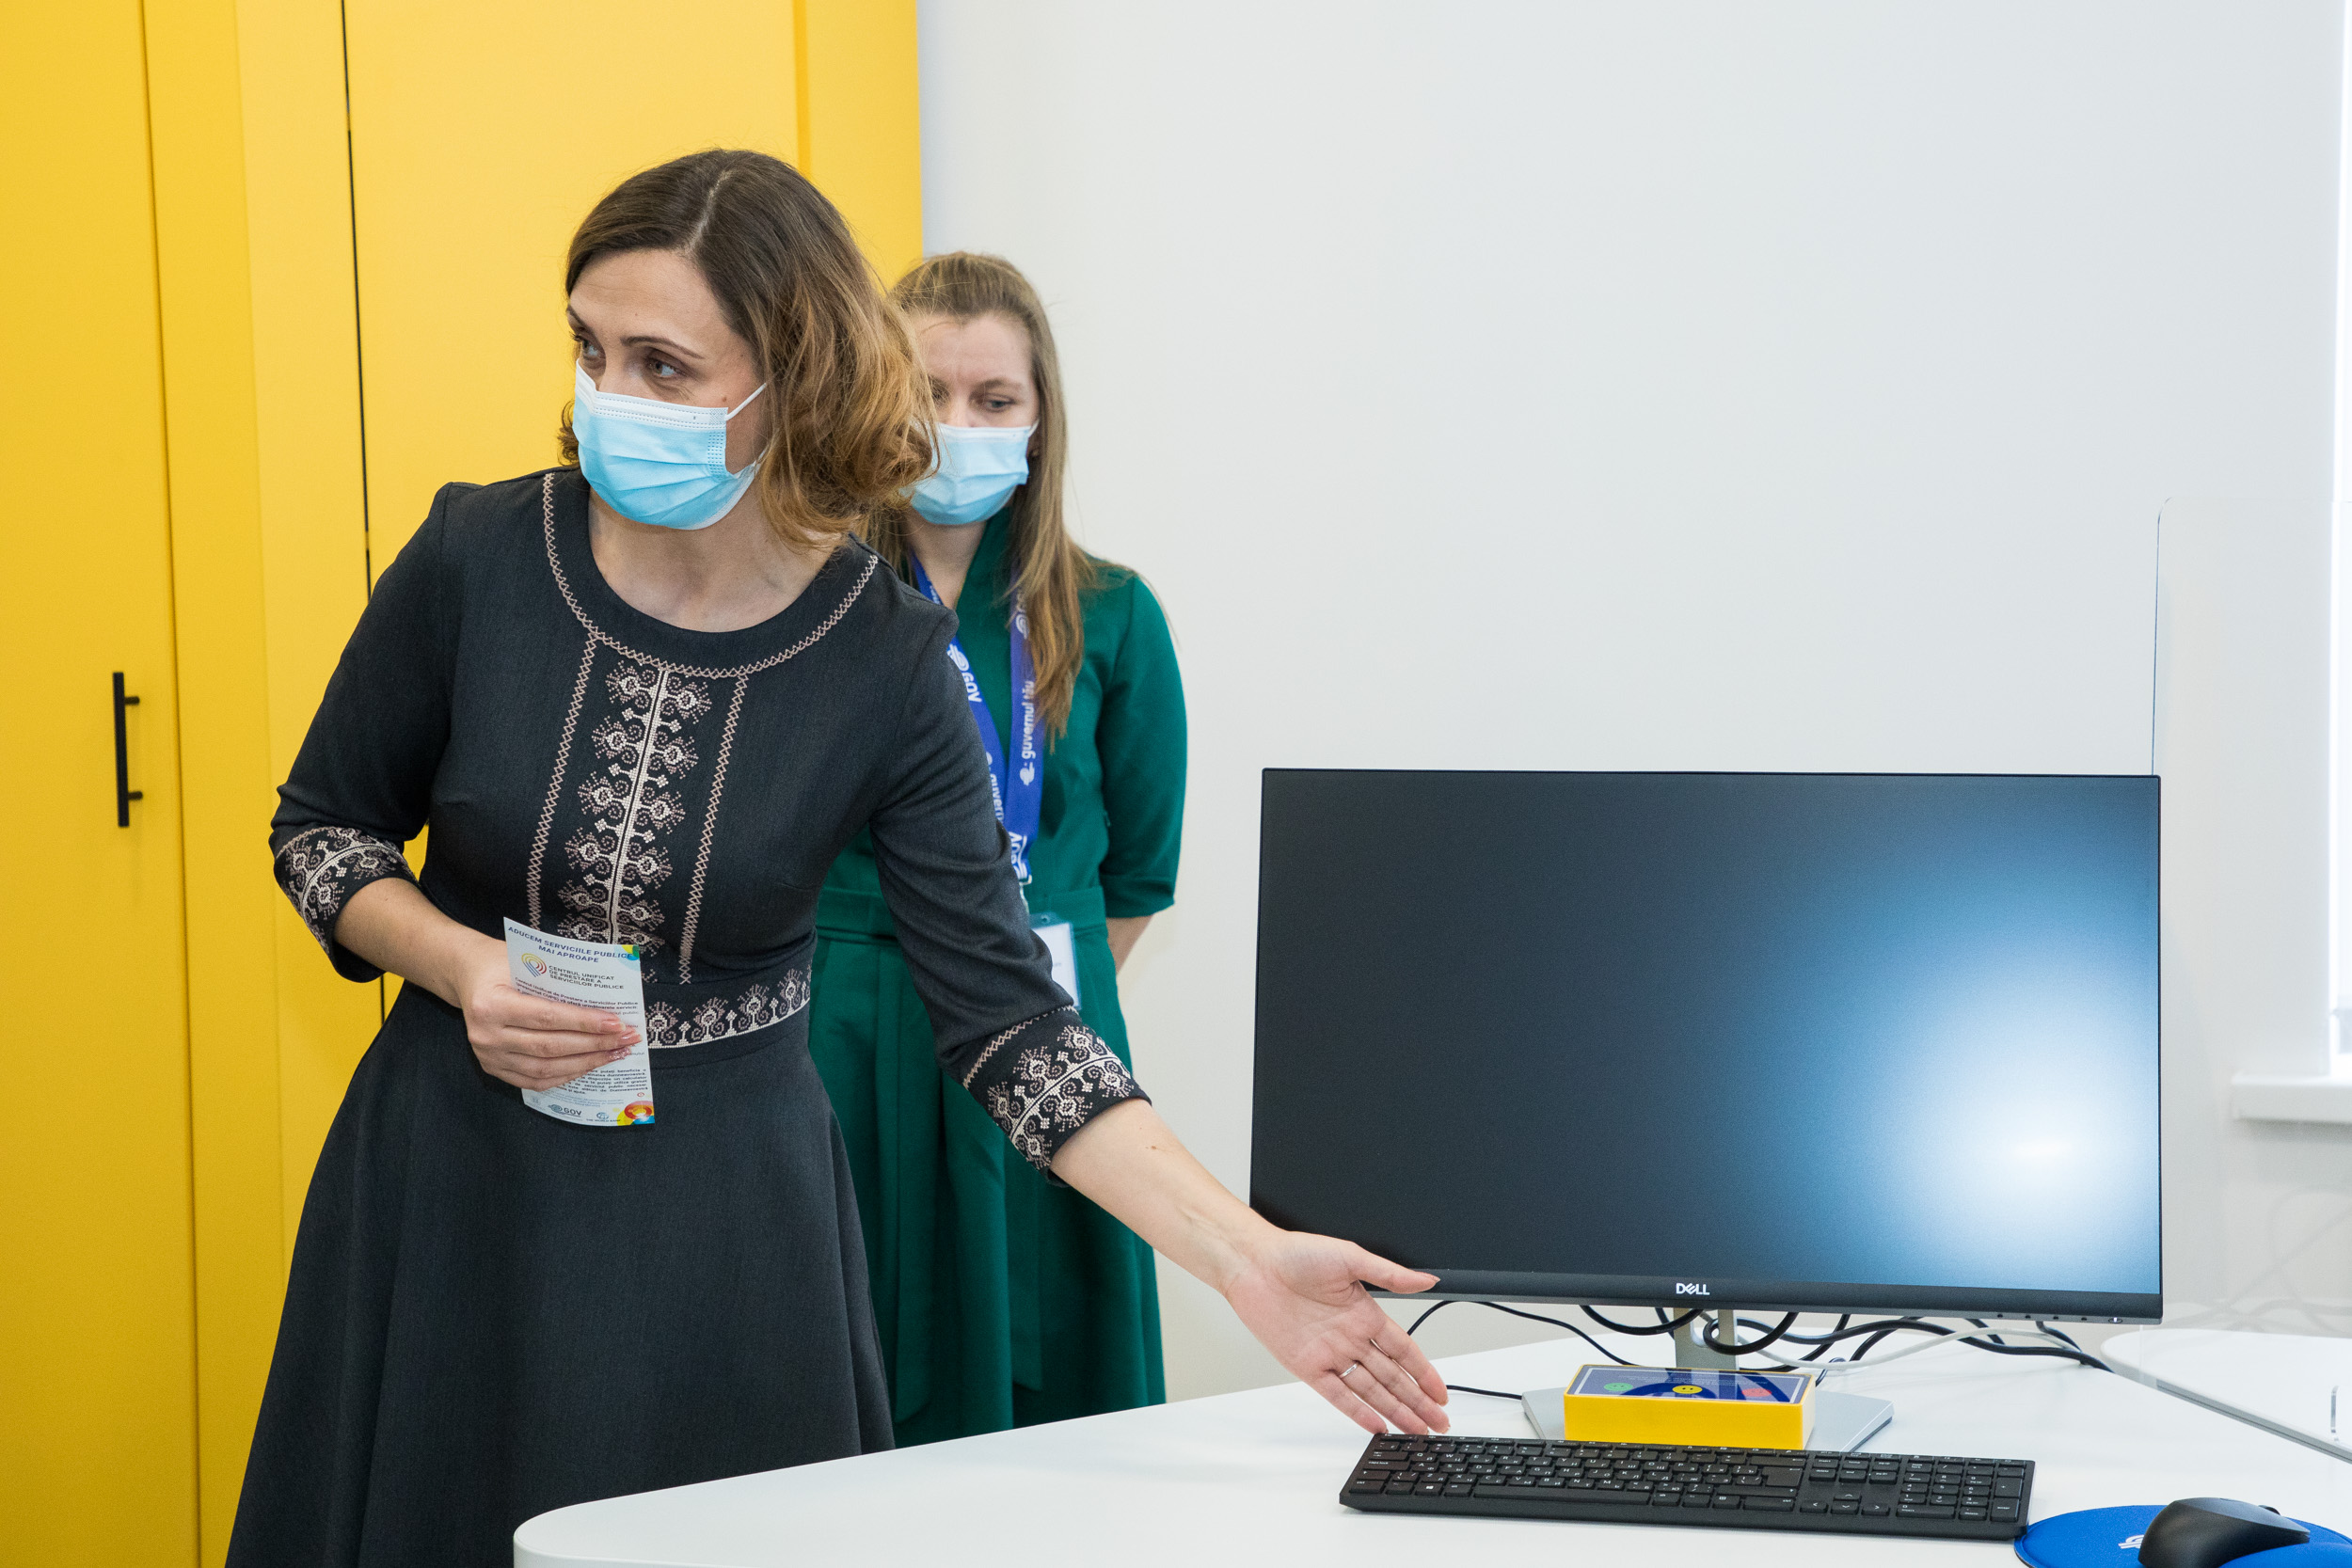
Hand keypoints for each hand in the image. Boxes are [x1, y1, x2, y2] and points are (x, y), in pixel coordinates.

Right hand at [451, 940, 638, 1090]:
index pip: (547, 1017)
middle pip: (550, 1046)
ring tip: (616, 1052)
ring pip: (545, 1069)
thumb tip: (606, 1001)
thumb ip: (558, 982)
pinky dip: (567, 1074)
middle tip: (627, 1037)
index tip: (616, 1022)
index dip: (584, 1023)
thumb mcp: (526, 961)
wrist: (467, 975)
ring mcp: (488, 1057)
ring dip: (587, 1062)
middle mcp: (486, 1036)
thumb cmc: (502, 963)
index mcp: (491, 1004)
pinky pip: (535, 1080)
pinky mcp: (493, 1069)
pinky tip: (591, 1064)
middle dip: (595, 1044)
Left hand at [1221, 1230, 1449, 1435]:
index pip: (1404, 1350)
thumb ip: (1390, 1274)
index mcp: (1365, 1314)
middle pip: (1392, 1377)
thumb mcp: (1351, 1257)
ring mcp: (1330, 1355)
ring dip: (1395, 1411)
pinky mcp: (1306, 1366)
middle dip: (1417, 1401)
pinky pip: (1336, 1395)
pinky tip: (1376, 1426)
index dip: (1424, 1373)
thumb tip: (1427, 1279)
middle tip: (1438, 1423)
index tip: (1440, 1393)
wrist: (1253, 1265)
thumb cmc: (1296, 1254)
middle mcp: (1350, 1338)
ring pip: (1370, 1390)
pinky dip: (1357, 1412)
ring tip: (1416, 1431)